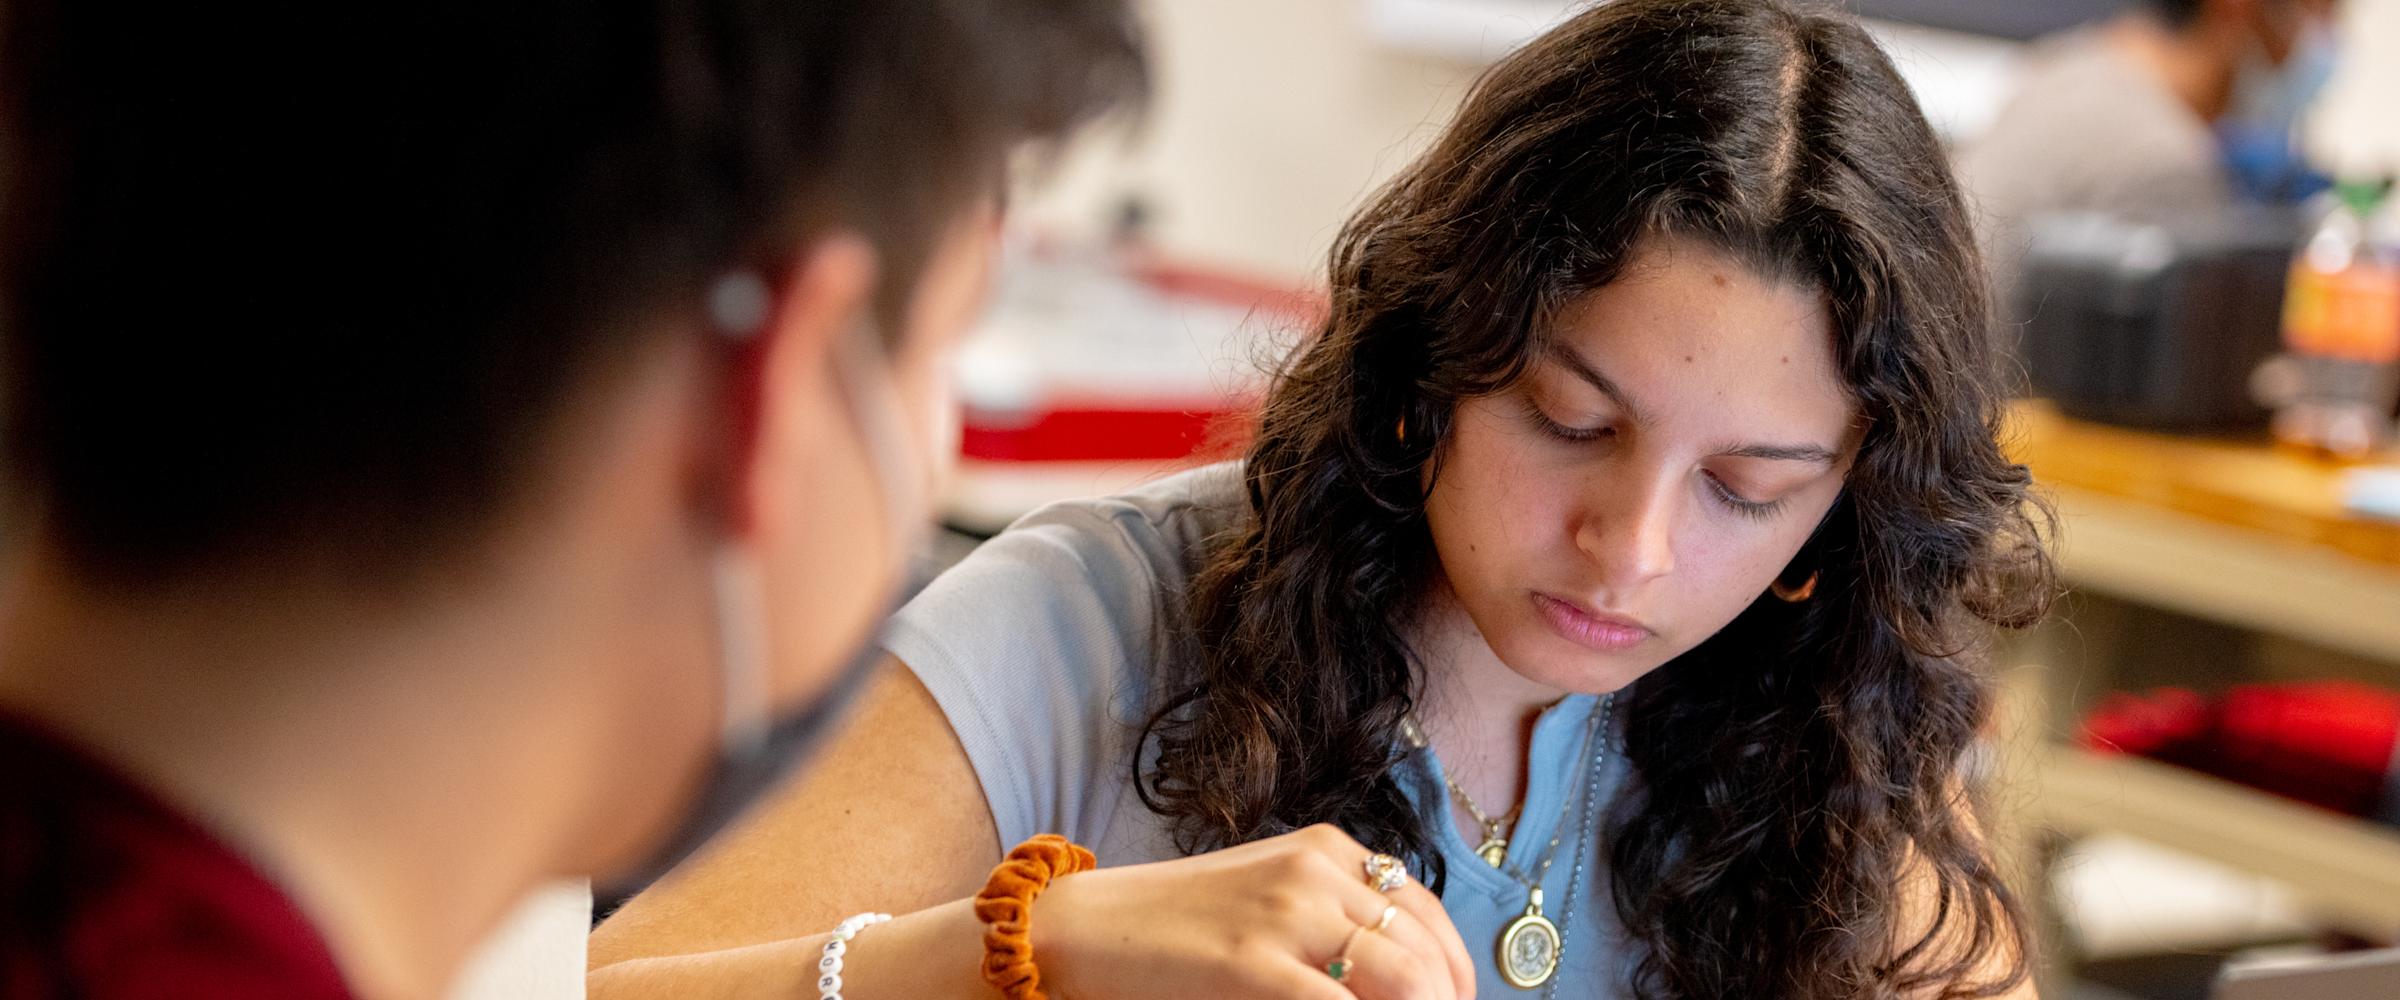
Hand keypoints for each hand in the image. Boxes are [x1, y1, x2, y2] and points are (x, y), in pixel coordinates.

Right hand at [1032, 824, 1475, 999]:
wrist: (1086, 929)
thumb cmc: (1178, 929)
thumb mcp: (1270, 903)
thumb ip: (1333, 927)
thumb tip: (1406, 982)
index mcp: (1327, 851)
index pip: (1431, 917)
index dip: (1456, 979)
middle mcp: (1318, 870)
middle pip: (1428, 955)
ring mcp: (1287, 913)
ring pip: (1406, 980)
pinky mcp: (1253, 962)